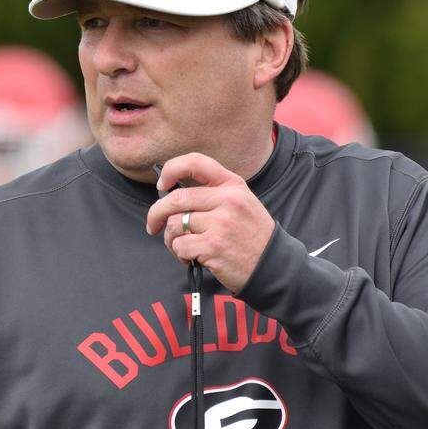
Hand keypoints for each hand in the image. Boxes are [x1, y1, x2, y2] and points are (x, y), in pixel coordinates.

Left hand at [145, 153, 275, 294]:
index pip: (196, 162)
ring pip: (175, 225)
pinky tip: (192, 258)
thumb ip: (213, 194)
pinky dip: (180, 254)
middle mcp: (227, 200)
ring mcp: (220, 223)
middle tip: (153, 225)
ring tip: (183, 247)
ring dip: (171, 239)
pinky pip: (180, 246)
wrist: (273, 266)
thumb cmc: (252, 236)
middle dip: (156, 213)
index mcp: (233, 185)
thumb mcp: (242, 203)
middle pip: (176, 199)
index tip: (162, 184)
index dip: (171, 170)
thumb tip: (171, 193)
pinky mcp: (213, 246)